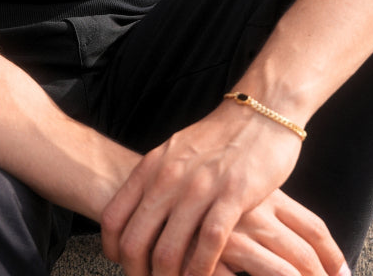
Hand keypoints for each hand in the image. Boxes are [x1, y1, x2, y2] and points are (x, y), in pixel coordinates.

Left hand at [100, 101, 343, 275]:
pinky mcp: (232, 193)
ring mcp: (200, 186)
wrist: (259, 112)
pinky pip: (209, 243)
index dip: (114, 251)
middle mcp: (169, 177)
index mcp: (151, 167)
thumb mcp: (175, 155)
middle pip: (136, 241)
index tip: (124, 264)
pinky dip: (202, 269)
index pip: (113, 217)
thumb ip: (156, 182)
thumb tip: (138, 216)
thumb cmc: (217, 139)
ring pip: (169, 249)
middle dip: (139, 272)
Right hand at [220, 190, 348, 275]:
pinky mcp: (211, 257)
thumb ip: (274, 217)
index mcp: (267, 196)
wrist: (158, 201)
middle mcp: (254, 213)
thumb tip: (312, 255)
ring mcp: (232, 236)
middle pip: (304, 254)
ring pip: (284, 272)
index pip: (314, 228)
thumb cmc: (212, 206)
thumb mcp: (246, 201)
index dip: (335, 256)